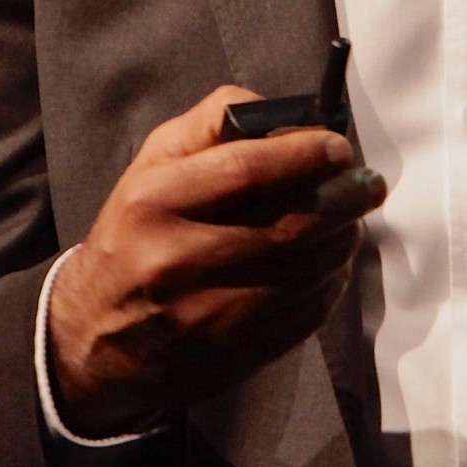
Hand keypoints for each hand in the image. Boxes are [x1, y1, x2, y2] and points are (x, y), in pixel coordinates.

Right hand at [45, 87, 385, 437]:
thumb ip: (213, 123)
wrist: (98, 335)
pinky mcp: (233, 352)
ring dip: (344, 239)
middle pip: (288, 224)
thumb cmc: (137, 232)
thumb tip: (288, 115)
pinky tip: (331, 262)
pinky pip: (306, 314)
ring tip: (352, 218)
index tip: (339, 148)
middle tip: (368, 183)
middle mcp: (176, 260)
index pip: (245, 169)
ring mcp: (207, 314)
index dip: (305, 154)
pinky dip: (331, 283)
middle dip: (343, 198)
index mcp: (152, 203)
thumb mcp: (152, 164)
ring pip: (306, 271)